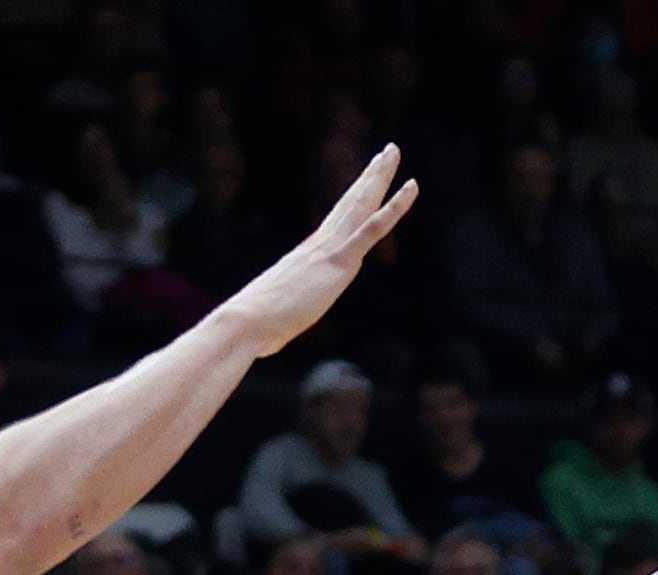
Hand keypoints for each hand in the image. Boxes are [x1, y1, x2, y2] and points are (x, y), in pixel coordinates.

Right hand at [214, 148, 419, 359]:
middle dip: (370, 176)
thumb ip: (280, 320)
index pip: (337, 222)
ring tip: (393, 152)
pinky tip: (409, 188)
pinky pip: (372, 228)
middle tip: (387, 152)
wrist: (247, 322)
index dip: (354, 200)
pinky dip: (393, 208)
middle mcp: (320, 245)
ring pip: (362, 204)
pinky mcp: (340, 261)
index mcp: (307, 257)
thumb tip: (267, 338)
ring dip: (380, 177)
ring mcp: (330, 250)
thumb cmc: (254, 328)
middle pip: (351, 203)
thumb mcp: (275, 321)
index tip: (365, 181)